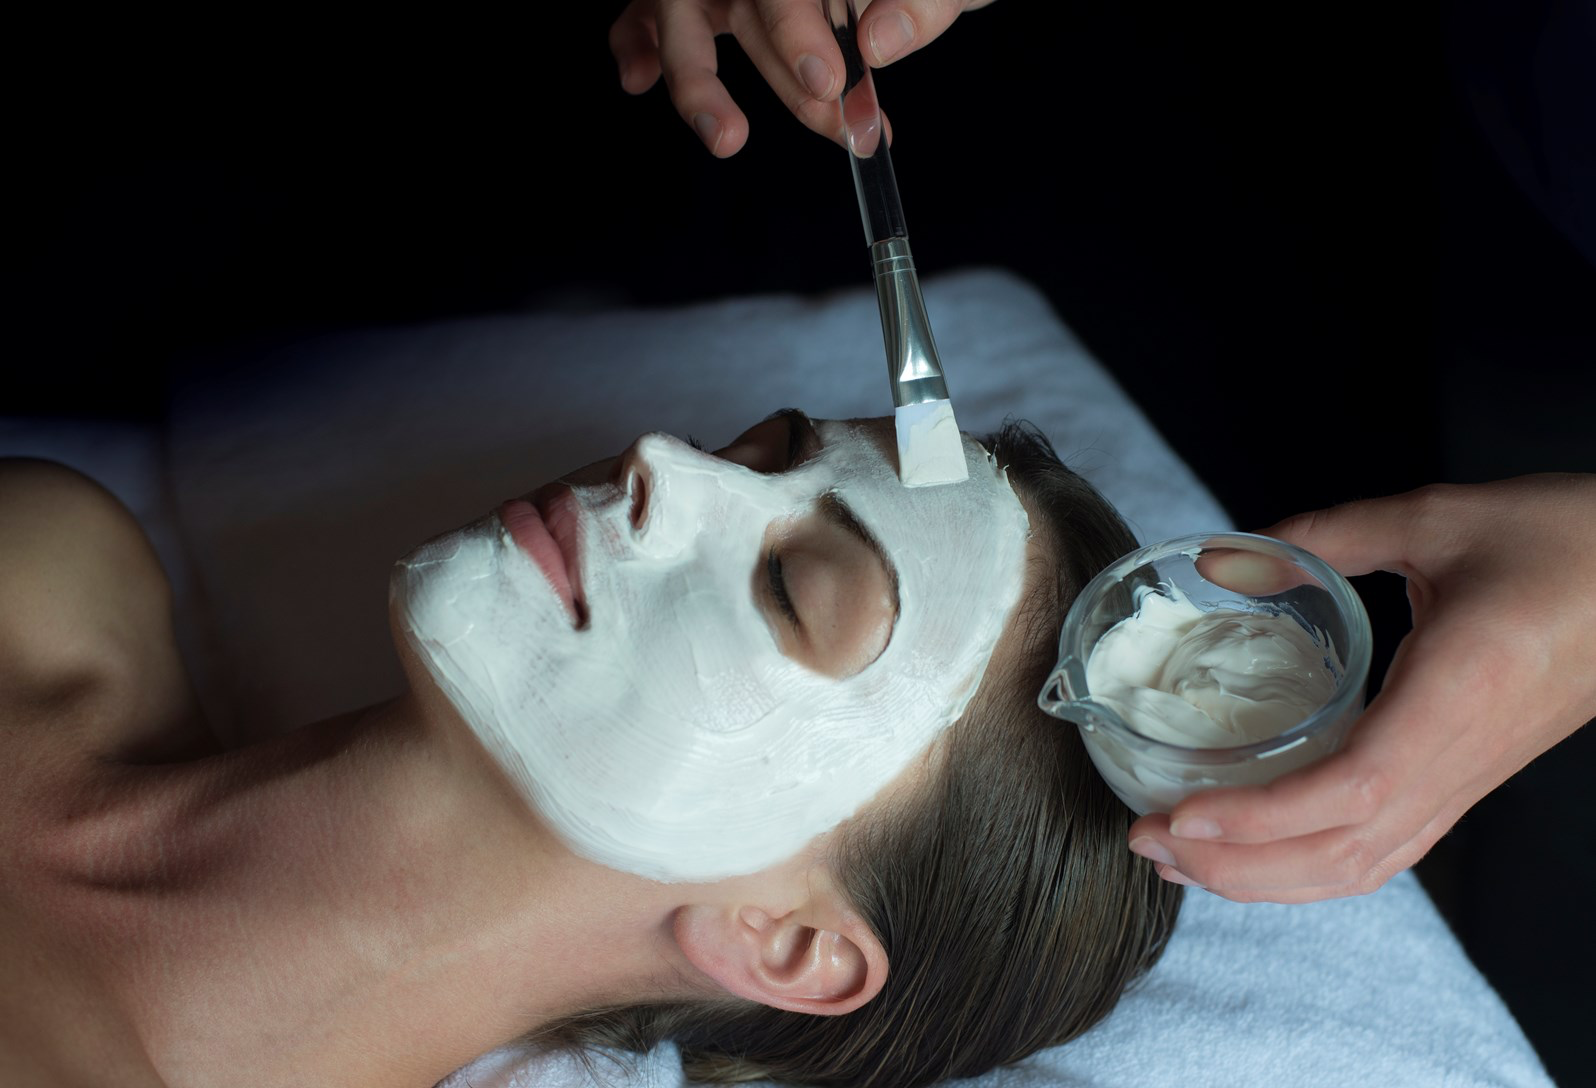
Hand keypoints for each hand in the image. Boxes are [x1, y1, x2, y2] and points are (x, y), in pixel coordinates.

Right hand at [609, 0, 994, 156]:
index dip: (798, 28)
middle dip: (786, 71)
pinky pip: (648, 12)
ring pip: (681, 12)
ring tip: (726, 138)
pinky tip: (634, 77)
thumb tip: (878, 43)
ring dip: (693, 78)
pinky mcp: (703, 0)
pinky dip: (635, 41)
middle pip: (745, 1)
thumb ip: (926, 0)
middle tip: (833, 122)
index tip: (829, 81)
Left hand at [1127, 474, 1595, 902]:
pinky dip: (1312, 867)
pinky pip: (1386, 849)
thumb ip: (1327, 534)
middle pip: (1346, 854)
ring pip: (1364, 866)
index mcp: (1460, 695)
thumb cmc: (1565, 540)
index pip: (1353, 790)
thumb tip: (1224, 557)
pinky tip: (1257, 854)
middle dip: (1239, 865)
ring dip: (1267, 878)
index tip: (1182, 815)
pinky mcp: (1467, 780)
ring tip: (1182, 857)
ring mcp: (1469, 779)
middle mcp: (1464, 757)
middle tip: (1145, 841)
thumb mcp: (1438, 518)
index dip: (1263, 818)